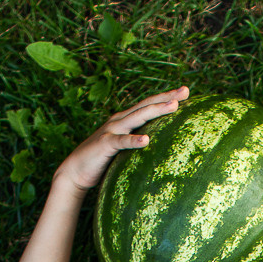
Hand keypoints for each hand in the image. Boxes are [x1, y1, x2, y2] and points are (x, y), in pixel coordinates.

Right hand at [53, 87, 189, 193]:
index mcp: (126, 120)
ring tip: (173, 106)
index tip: (187, 92)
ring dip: (156, 110)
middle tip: (186, 90)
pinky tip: (146, 140)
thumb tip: (160, 149)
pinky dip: (133, 140)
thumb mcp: (124, 150)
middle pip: (146, 105)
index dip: (166, 97)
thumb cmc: (103, 161)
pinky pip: (121, 141)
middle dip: (166, 97)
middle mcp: (120, 120)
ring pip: (137, 117)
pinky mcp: (105, 144)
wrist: (75, 170)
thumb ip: (138, 144)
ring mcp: (112, 130)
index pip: (149, 104)